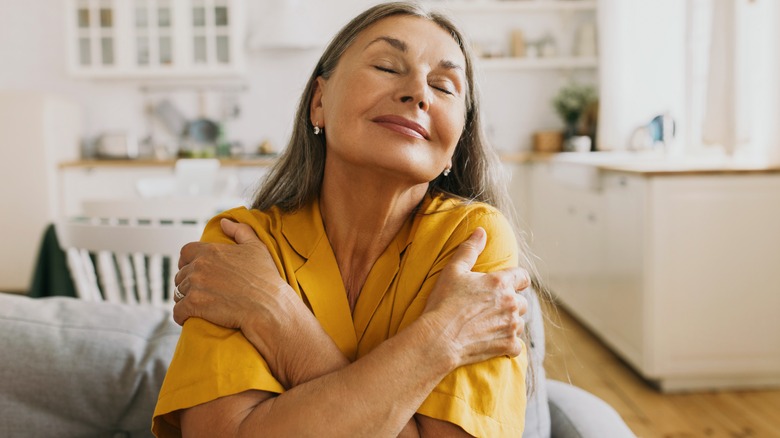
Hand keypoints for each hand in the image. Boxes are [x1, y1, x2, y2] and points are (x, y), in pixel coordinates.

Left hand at [172, 219, 294, 332]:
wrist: (268, 306)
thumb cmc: (265, 278)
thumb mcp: (257, 247)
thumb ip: (240, 231)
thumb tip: (224, 222)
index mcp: (211, 250)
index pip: (185, 253)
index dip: (186, 262)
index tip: (193, 271)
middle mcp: (199, 266)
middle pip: (180, 275)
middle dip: (187, 283)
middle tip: (200, 293)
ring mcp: (195, 285)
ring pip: (178, 294)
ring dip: (185, 300)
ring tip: (197, 306)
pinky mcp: (194, 305)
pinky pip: (177, 311)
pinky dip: (182, 316)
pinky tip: (190, 318)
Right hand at [423, 227, 529, 366]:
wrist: (439, 338)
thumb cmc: (444, 302)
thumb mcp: (453, 270)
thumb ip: (470, 249)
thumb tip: (481, 231)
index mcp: (501, 283)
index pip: (523, 277)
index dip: (516, 280)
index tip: (506, 285)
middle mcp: (511, 303)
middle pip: (522, 302)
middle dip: (510, 303)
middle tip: (491, 308)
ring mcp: (511, 326)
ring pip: (519, 323)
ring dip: (509, 323)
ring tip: (489, 325)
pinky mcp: (508, 346)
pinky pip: (516, 346)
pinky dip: (508, 345)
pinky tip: (493, 342)